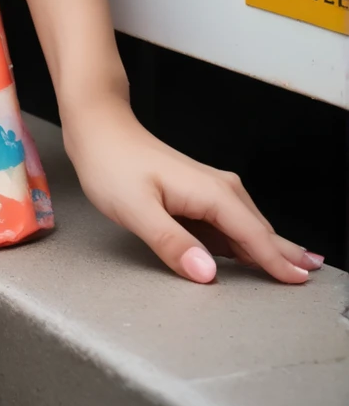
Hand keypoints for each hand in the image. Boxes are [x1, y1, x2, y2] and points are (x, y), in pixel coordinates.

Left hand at [61, 92, 322, 283]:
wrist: (96, 125)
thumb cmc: (110, 161)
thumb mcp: (135, 209)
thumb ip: (172, 243)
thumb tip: (206, 273)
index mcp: (209, 193)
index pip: (253, 235)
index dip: (277, 261)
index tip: (300, 280)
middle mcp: (216, 188)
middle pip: (257, 228)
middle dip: (284, 253)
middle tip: (309, 277)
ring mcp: (206, 188)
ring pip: (245, 224)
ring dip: (268, 246)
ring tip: (291, 268)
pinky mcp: (194, 192)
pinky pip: (228, 221)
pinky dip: (245, 237)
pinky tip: (249, 253)